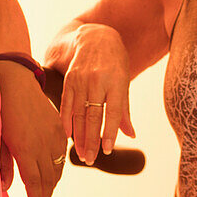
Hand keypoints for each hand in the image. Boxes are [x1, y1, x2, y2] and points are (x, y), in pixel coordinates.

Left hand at [0, 60, 67, 196]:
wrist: (14, 80)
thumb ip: (2, 164)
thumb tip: (5, 188)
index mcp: (26, 150)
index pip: (36, 184)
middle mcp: (43, 145)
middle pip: (49, 179)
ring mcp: (54, 135)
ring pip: (58, 167)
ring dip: (53, 183)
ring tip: (46, 195)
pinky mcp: (58, 126)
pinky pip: (63, 151)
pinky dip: (59, 165)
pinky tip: (53, 171)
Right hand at [58, 23, 134, 163]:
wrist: (96, 36)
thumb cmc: (115, 62)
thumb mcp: (124, 81)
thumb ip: (124, 109)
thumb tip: (130, 134)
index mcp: (116, 81)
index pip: (112, 112)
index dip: (109, 132)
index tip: (107, 150)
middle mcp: (97, 80)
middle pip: (93, 116)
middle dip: (91, 140)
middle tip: (90, 159)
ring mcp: (81, 79)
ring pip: (78, 113)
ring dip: (78, 136)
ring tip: (81, 154)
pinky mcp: (69, 79)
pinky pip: (66, 103)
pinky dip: (66, 121)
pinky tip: (67, 135)